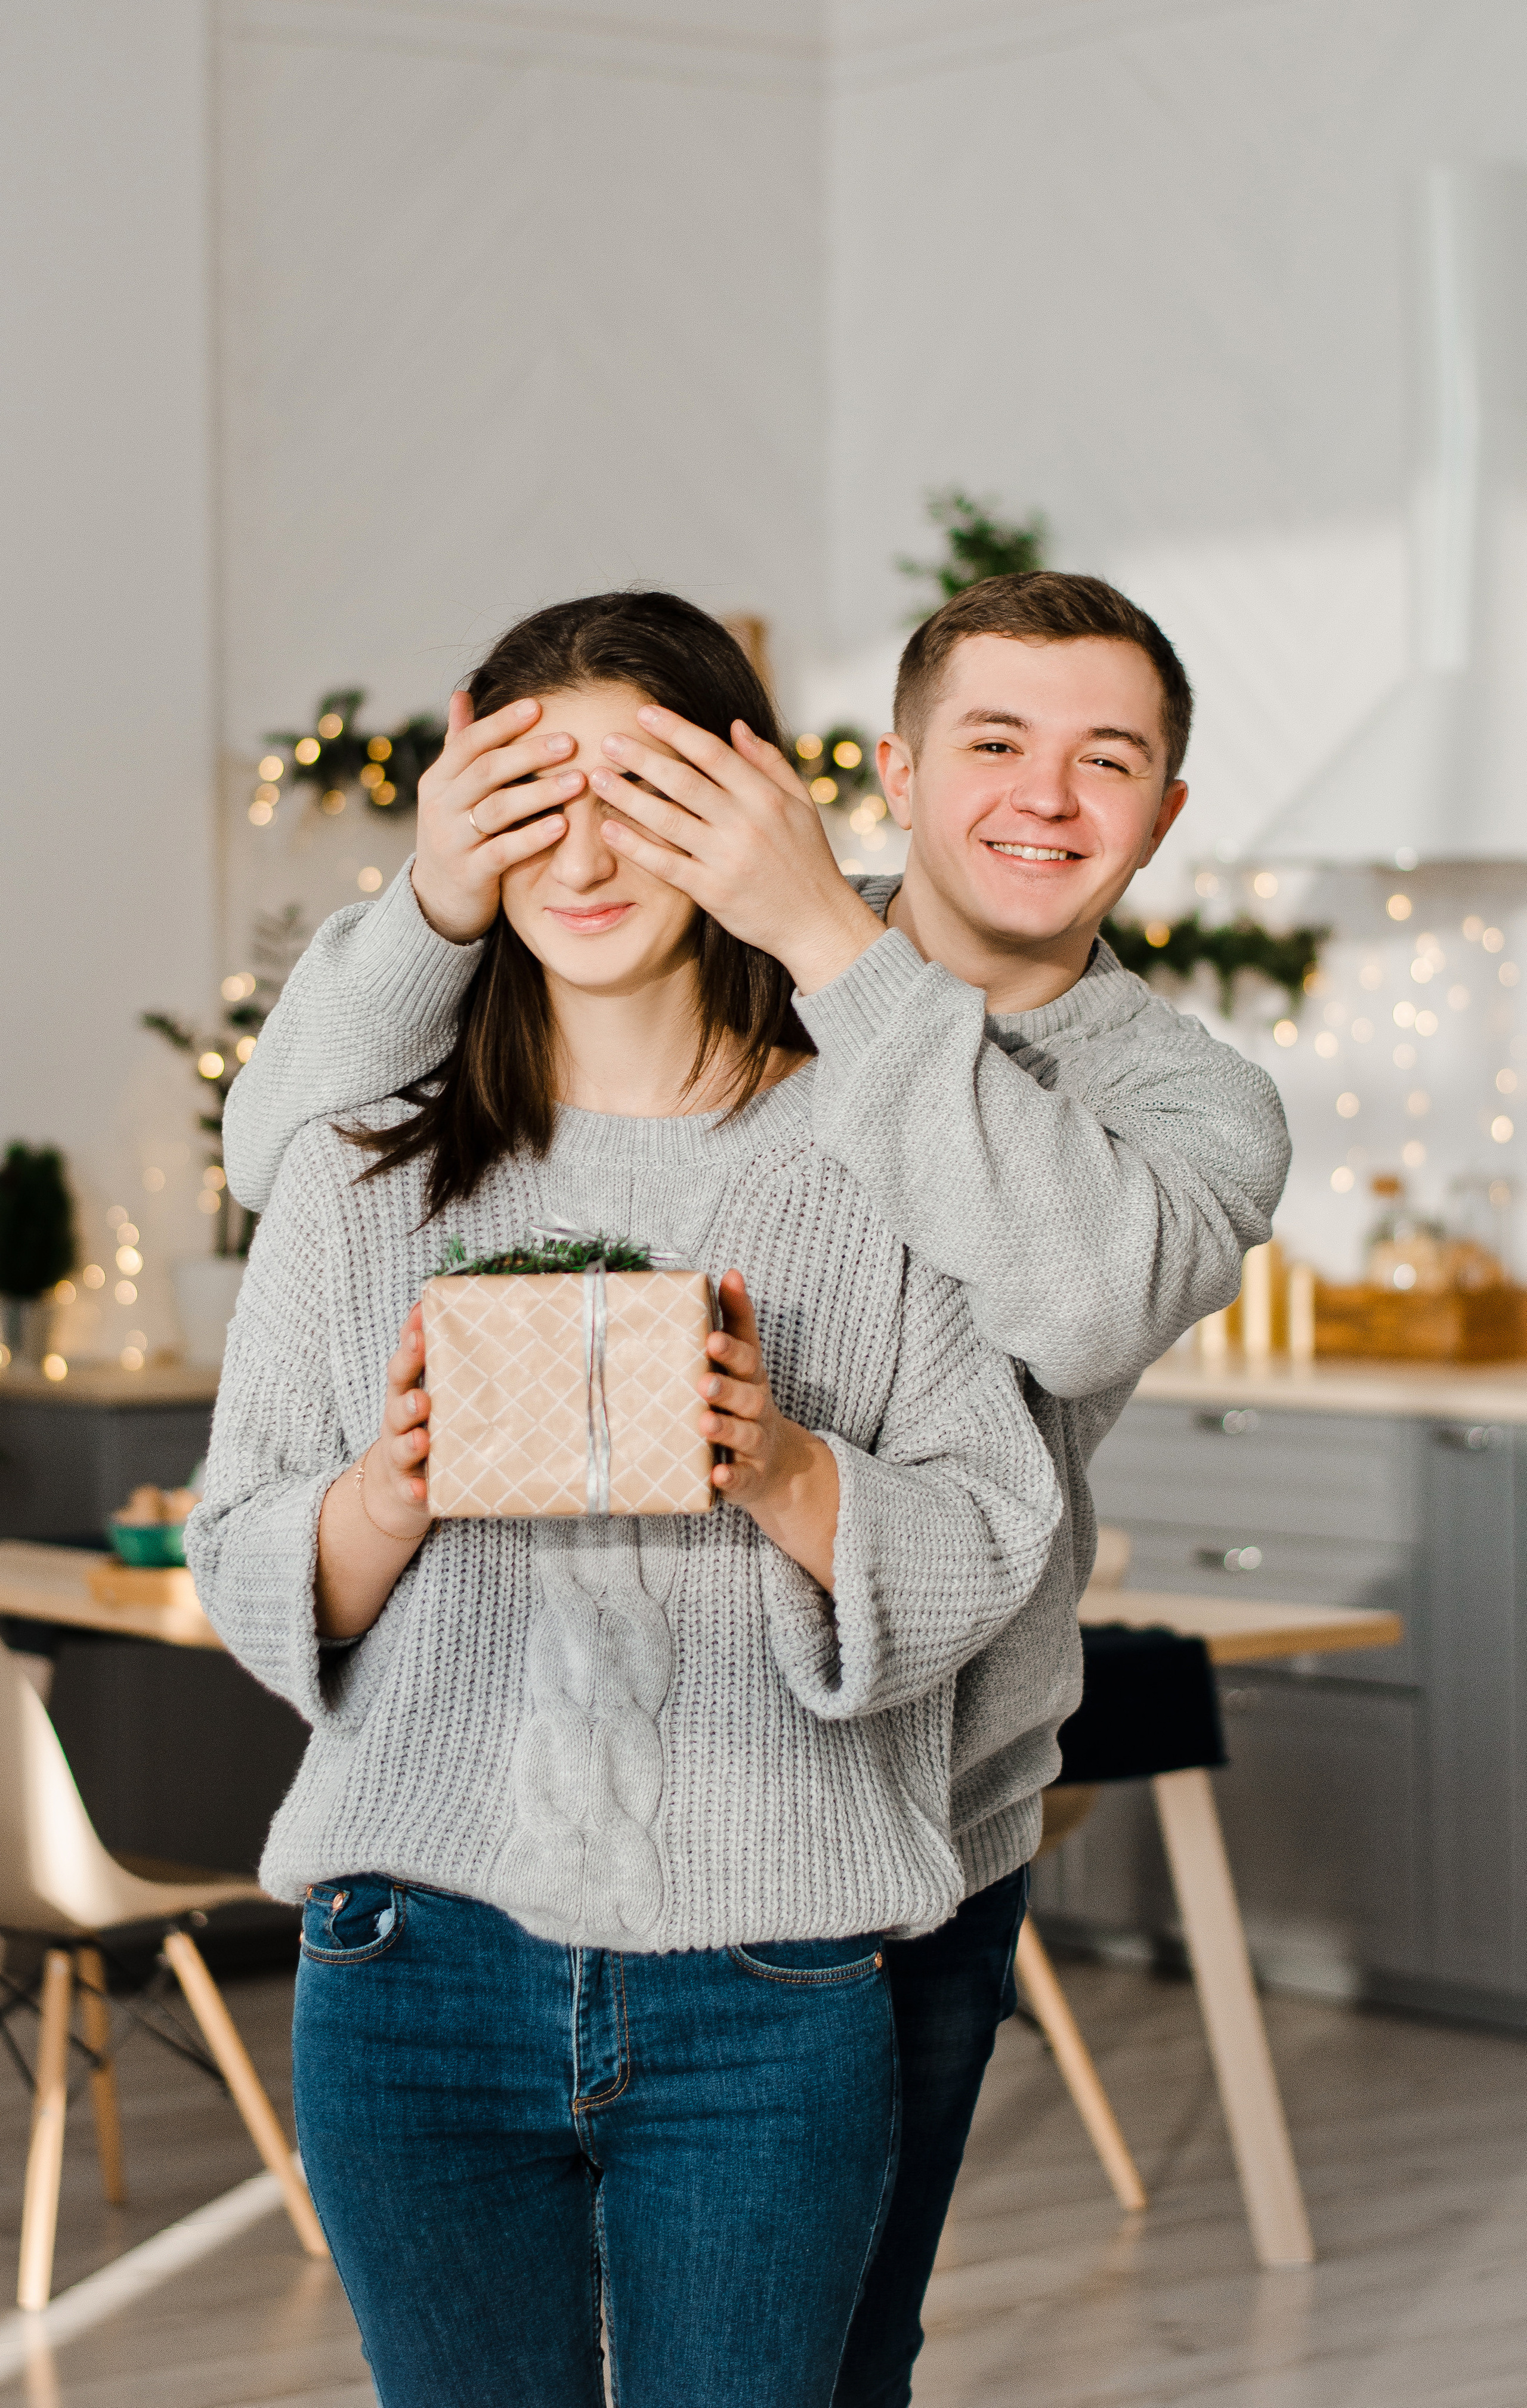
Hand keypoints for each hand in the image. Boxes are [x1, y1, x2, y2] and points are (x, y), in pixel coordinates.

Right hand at [362, 1304, 435, 1538]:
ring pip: (401, 1446)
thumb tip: (449, 1310)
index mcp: (406, 1394)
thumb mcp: (428, 1394)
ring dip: (410, 1441)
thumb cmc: (422, 1428)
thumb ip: (438, 1361)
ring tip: (423, 1439)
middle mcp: (399, 1422)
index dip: (409, 1344)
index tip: (421, 1324)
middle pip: (397, 1403)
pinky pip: (408, 1489)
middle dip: (408, 1395)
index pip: (404, 1365)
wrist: (395, 1488)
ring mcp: (400, 1456)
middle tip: (423, 1392)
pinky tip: (420, 1489)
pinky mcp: (407, 1488)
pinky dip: (412, 1489)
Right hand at [411, 692, 587, 942]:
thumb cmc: (456, 834)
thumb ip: (459, 745)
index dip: (502, 723)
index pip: (469, 742)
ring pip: (497, 809)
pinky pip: (504, 851)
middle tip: (570, 741)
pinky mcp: (470, 874)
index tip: (539, 705)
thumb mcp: (451, 790)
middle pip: (486, 771)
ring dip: (540, 792)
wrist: (437, 899)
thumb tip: (461, 694)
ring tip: (578, 780)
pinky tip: (563, 824)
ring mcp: (453, 841)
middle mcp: (440, 806)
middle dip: (529, 753)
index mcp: (438, 780)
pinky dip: (533, 837)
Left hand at [589, 707, 887, 993]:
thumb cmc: (807, 859)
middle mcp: (746, 824)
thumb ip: (768, 763)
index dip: (676, 730)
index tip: (644, 713)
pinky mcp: (712, 893)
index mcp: (766, 797)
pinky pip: (666, 865)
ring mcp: (727, 859)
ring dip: (628, 797)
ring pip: (668, 820)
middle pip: (684, 782)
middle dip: (642, 758)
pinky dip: (635, 846)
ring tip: (597, 778)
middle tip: (607, 741)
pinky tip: (609, 828)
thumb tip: (735, 726)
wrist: (817, 922)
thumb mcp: (800, 804)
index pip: (713, 754)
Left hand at [699, 1272, 838, 1587]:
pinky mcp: (751, 1479)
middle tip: (702, 1381)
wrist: (779, 1470)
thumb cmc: (745, 1406)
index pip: (747, 1355)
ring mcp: (757, 1445)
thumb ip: (734, 1323)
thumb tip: (728, 1272)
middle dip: (727, 1388)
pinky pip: (743, 1480)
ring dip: (726, 1429)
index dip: (733, 1345)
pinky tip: (717, 1477)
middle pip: (749, 1396)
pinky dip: (732, 1479)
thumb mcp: (743, 1366)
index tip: (712, 1335)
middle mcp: (758, 1409)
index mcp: (752, 1378)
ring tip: (704, 1422)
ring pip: (746, 1436)